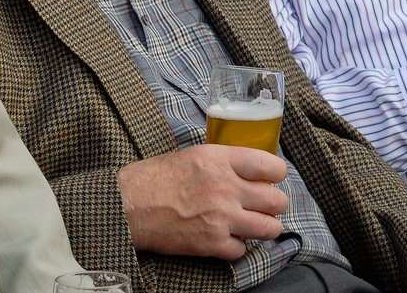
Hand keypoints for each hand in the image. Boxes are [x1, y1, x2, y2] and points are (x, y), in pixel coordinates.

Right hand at [116, 144, 288, 258]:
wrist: (129, 205)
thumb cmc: (154, 178)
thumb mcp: (193, 156)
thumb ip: (223, 163)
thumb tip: (248, 172)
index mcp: (220, 160)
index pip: (270, 165)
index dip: (277, 175)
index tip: (273, 180)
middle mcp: (225, 187)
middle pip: (276, 200)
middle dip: (275, 205)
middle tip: (268, 206)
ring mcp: (221, 217)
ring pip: (268, 228)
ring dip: (265, 228)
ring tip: (257, 226)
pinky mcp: (212, 243)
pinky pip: (242, 250)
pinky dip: (236, 247)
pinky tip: (226, 239)